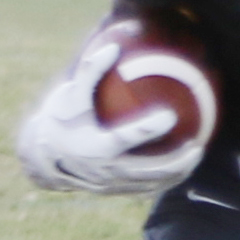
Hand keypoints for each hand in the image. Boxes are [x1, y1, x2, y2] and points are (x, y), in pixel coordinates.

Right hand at [16, 39, 205, 194]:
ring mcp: (113, 185)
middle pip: (149, 170)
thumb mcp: (70, 95)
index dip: (148, 128)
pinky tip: (181, 166)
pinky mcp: (115, 191)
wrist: (43, 157)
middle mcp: (106, 170)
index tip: (170, 114)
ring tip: (196, 155)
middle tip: (196, 144)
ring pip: (152, 184)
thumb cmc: (61, 120)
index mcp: (96, 147)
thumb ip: (90, 72)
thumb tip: (113, 47)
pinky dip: (166, 180)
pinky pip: (146, 189)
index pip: (126, 138)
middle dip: (176, 161)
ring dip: (177, 173)